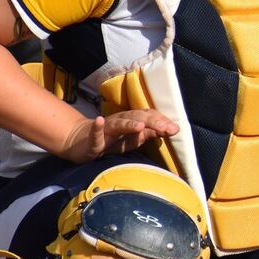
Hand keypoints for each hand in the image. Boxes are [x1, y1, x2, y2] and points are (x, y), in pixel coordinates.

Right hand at [59, 109, 179, 162]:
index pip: (149, 117)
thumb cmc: (113, 140)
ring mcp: (106, 128)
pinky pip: (95, 132)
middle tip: (166, 129)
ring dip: (129, 123)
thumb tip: (169, 129)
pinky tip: (99, 121)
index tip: (175, 129)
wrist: (83, 141)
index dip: (161, 122)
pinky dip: (97, 126)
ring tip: (141, 125)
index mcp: (132, 120)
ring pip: (118, 123)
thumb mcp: (134, 139)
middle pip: (137, 117)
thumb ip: (150, 134)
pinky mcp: (93, 138)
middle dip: (152, 122)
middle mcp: (120, 120)